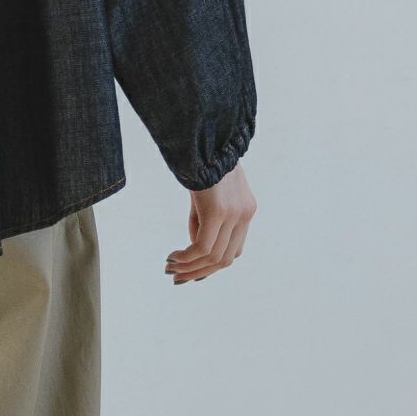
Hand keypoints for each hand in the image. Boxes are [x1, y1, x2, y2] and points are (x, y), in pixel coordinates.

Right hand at [165, 162, 255, 283]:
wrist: (203, 137)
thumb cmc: (201, 160)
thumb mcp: (206, 192)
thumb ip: (205, 218)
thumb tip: (195, 246)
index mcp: (246, 209)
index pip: (234, 249)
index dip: (213, 266)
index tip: (191, 272)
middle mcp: (245, 214)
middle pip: (226, 259)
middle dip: (200, 272)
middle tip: (177, 278)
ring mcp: (234, 214)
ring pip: (214, 257)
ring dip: (190, 267)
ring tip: (170, 268)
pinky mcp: (218, 211)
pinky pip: (202, 246)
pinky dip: (186, 257)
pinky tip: (173, 258)